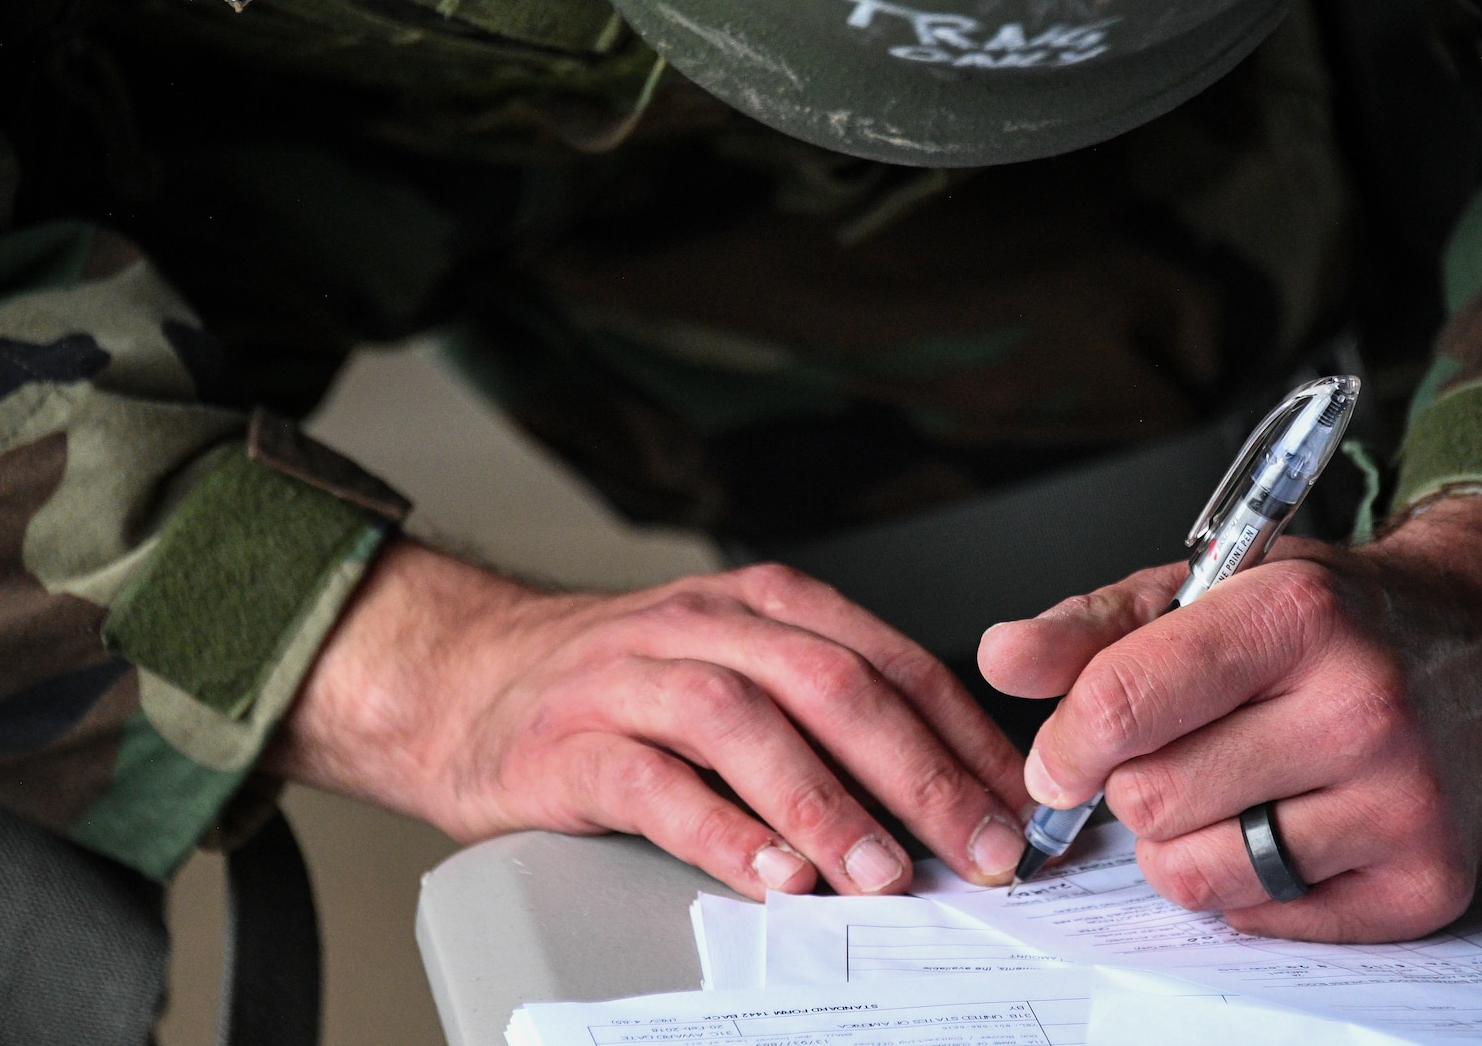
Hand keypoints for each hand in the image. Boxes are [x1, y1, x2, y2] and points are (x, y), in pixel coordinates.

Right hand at [269, 542, 1029, 898]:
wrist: (467, 680)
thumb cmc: (622, 691)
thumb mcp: (735, 669)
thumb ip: (826, 711)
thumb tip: (949, 789)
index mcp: (763, 605)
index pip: (888, 658)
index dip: (960, 733)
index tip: (1014, 802)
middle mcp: (704, 626)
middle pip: (831, 684)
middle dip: (917, 771)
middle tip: (974, 846)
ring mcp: (631, 678)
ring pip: (745, 724)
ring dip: (823, 801)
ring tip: (879, 870)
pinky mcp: (569, 742)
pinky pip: (652, 783)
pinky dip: (720, 831)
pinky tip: (769, 876)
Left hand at [979, 496, 1481, 941]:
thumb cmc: (1337, 617)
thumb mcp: (1212, 589)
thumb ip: (1094, 629)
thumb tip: (1001, 657)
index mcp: (1298, 614)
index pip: (1125, 703)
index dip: (1067, 742)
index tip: (1062, 754)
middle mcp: (1363, 709)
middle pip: (1148, 799)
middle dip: (1139, 781)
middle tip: (1189, 748)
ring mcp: (1404, 805)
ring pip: (1194, 873)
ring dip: (1185, 841)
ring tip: (1234, 786)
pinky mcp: (1426, 885)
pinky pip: (1259, 919)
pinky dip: (1247, 883)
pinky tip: (1290, 820)